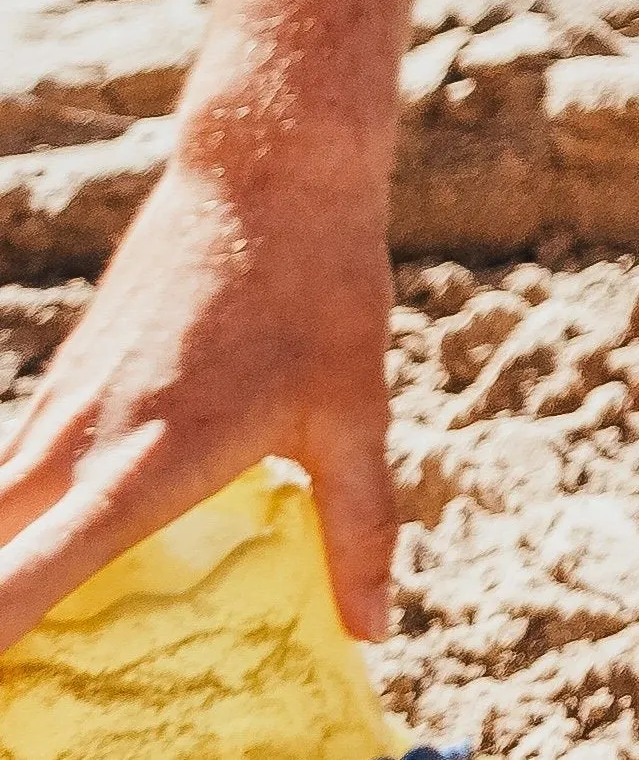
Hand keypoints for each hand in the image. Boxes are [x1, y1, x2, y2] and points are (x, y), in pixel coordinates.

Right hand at [0, 150, 397, 646]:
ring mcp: (60, 408)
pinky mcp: (64, 379)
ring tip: (40, 631)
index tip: (7, 704)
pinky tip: (57, 549)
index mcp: (139, 469)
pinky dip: (15, 525)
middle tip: (32, 689)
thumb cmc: (319, 286)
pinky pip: (10, 475)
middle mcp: (77, 445)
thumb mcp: (356, 408)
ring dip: (2, 573)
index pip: (15, 588)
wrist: (268, 164)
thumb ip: (357, 525)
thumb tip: (372, 629)